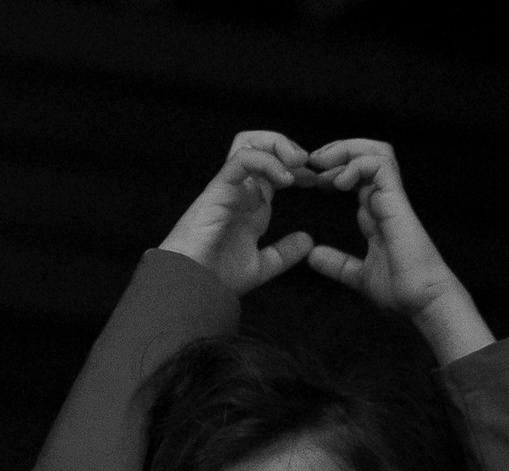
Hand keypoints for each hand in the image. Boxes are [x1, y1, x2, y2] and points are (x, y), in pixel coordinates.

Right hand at [159, 131, 317, 295]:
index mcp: (248, 205)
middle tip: (309, 164)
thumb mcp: (261, 266)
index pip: (273, 170)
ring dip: (278, 144)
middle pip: (259, 146)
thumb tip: (307, 240)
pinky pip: (242, 159)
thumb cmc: (216, 280)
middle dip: (286, 146)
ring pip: (249, 143)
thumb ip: (283, 253)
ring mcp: (228, 188)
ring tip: (299, 162)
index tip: (316, 181)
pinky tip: (286, 179)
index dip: (297, 169)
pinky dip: (267, 160)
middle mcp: (239, 191)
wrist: (192, 289)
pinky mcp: (219, 189)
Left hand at [301, 140, 491, 360]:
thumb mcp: (359, 275)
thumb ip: (338, 264)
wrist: (423, 304)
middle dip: (338, 150)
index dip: (333, 170)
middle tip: (313, 162)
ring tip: (323, 164)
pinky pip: (380, 166)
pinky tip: (338, 182)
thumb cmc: (401, 293)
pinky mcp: (398, 203)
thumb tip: (313, 256)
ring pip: (376, 152)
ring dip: (347, 151)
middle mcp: (385, 201)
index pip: (357, 175)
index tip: (311, 180)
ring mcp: (393, 199)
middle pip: (367, 154)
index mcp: (377, 213)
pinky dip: (357, 165)